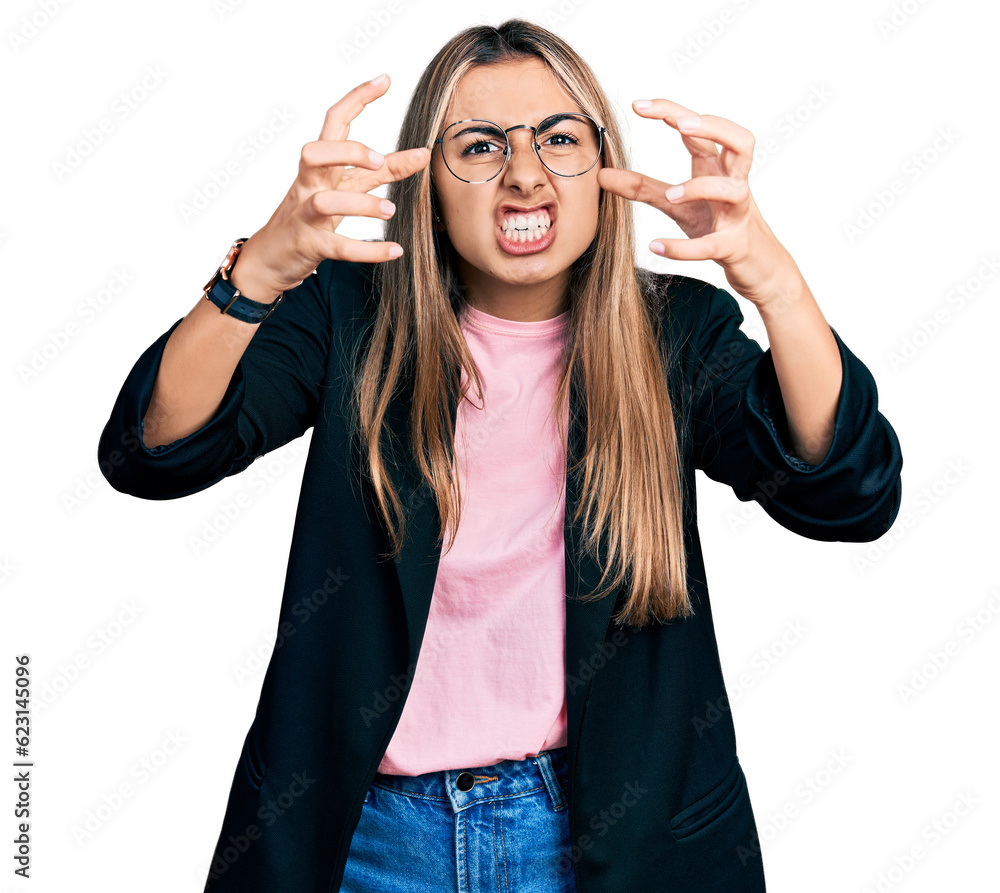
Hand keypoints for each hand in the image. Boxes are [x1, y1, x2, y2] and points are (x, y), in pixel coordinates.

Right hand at [239, 74, 431, 295]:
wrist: (272, 257)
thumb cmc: (312, 218)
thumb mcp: (346, 188)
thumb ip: (383, 171)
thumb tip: (421, 154)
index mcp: (319, 165)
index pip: (333, 122)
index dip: (357, 99)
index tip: (384, 80)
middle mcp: (308, 184)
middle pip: (315, 152)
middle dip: (347, 152)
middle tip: (378, 160)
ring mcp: (306, 215)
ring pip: (326, 202)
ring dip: (363, 205)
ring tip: (392, 210)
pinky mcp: (310, 245)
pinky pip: (338, 247)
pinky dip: (368, 250)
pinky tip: (395, 251)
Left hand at [597, 98, 799, 307]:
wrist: (756, 265)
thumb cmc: (718, 224)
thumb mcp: (676, 204)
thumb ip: (642, 188)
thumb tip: (602, 175)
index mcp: (718, 167)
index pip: (700, 130)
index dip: (673, 112)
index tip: (638, 105)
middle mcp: (733, 182)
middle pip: (740, 141)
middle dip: (713, 127)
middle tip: (681, 126)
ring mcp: (737, 213)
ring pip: (732, 190)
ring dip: (700, 188)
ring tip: (671, 195)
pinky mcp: (733, 246)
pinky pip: (712, 244)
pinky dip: (684, 247)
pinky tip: (656, 246)